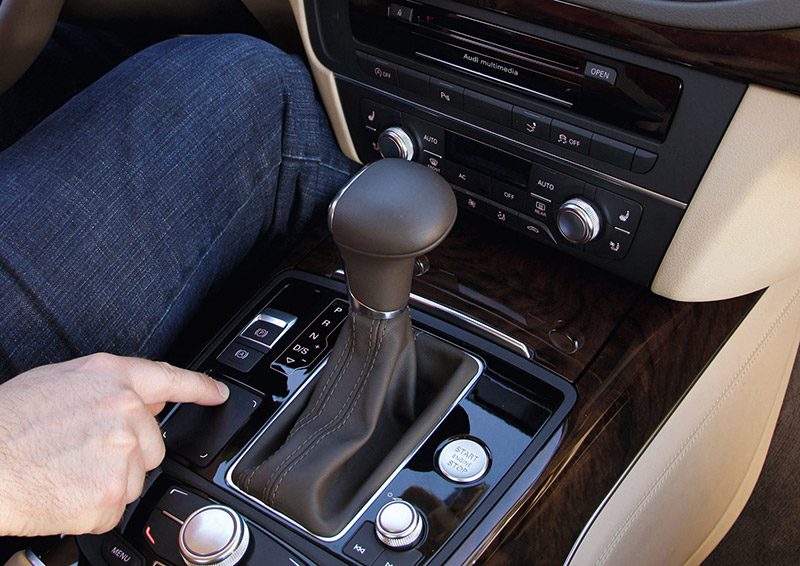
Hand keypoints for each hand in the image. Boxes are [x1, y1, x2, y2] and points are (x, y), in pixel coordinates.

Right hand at [0, 353, 228, 535]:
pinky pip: (116, 508)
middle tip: (81, 454)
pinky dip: (93, 508)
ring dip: (108, 481)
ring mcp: (121, 453)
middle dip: (127, 453)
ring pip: (136, 477)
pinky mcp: (111, 494)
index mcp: (111, 379)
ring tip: (67, 471)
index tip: (219, 394)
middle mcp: (124, 411)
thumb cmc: (8, 425)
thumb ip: (109, 388)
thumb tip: (146, 400)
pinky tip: (65, 491)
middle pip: (152, 443)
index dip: (199, 387)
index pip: (170, 378)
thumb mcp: (60, 383)